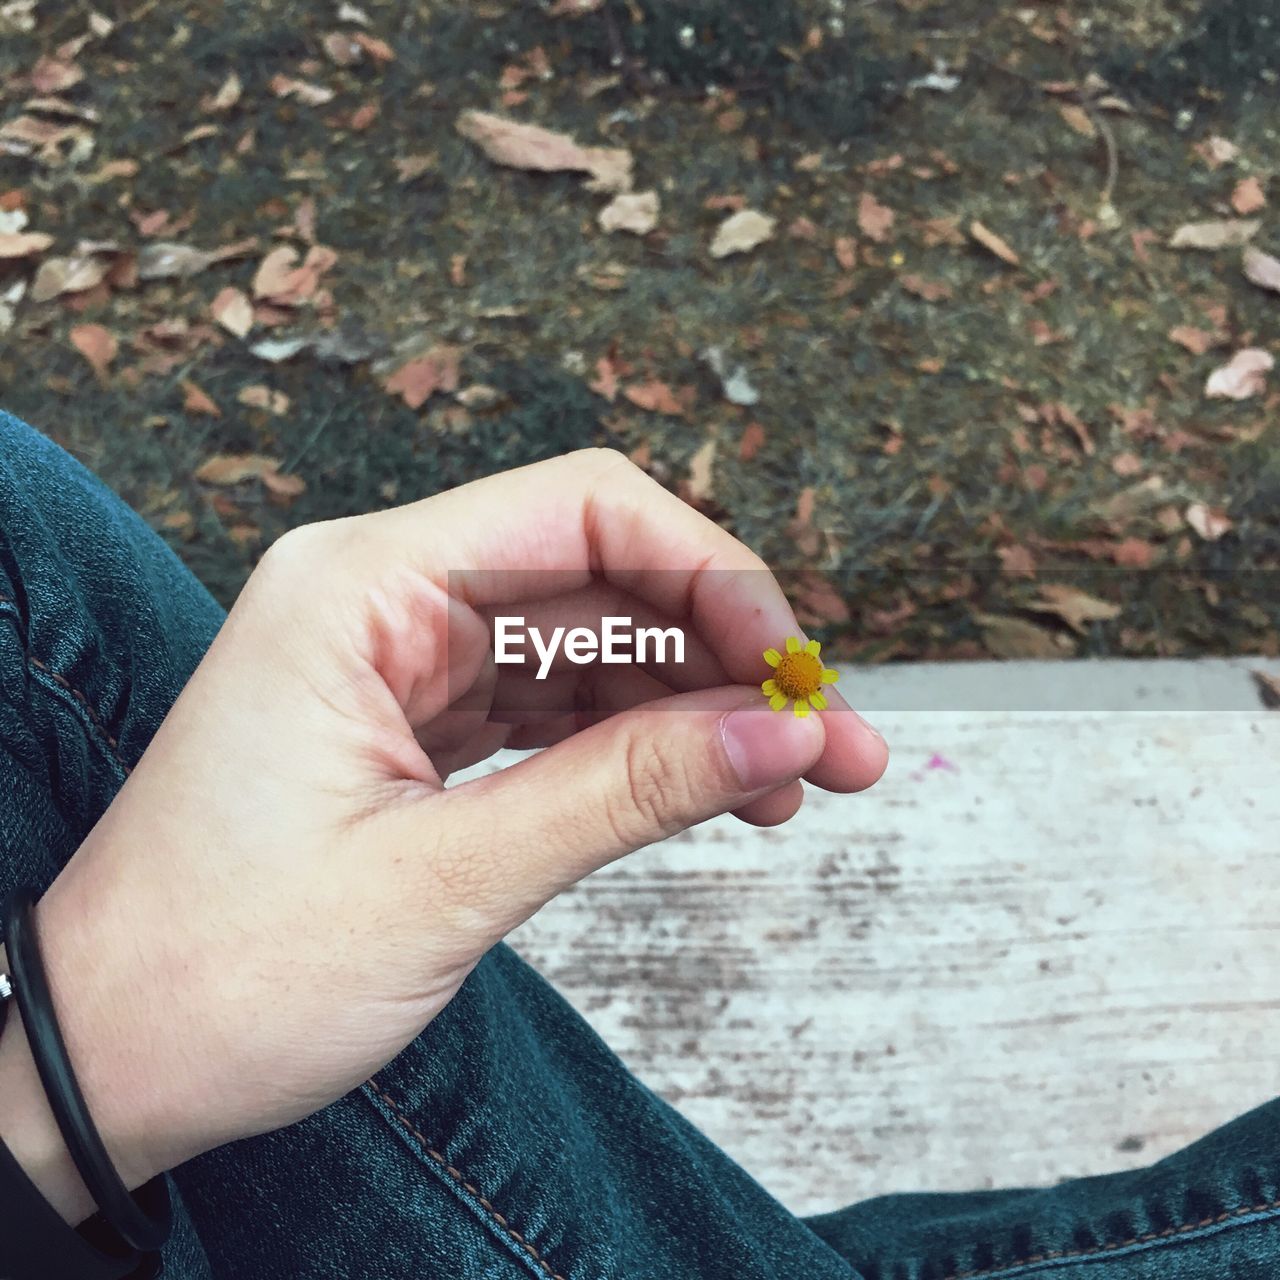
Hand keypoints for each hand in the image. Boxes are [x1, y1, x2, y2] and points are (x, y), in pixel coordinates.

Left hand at [11, 449, 887, 1213]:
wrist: (108, 1061)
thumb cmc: (221, 972)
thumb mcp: (445, 882)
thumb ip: (626, 793)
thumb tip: (781, 736)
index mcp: (360, 586)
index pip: (583, 510)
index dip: (713, 574)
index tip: (794, 667)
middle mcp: (383, 598)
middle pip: (602, 576)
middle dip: (730, 652)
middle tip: (832, 741)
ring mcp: (402, 660)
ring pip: (593, 645)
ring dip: (698, 707)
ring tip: (793, 784)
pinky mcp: (418, 721)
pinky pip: (557, 705)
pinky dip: (639, 745)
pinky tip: (710, 788)